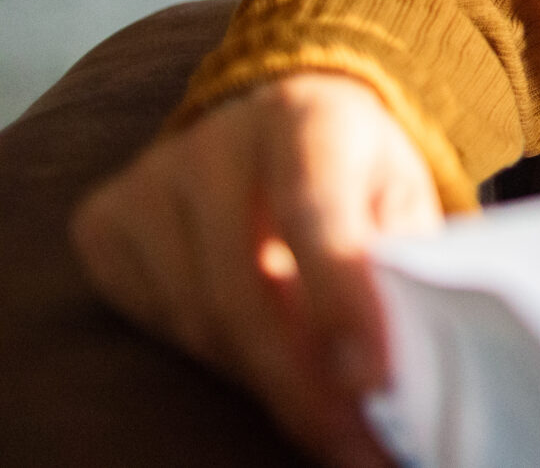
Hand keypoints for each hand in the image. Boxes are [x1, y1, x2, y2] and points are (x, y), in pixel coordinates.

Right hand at [71, 70, 441, 467]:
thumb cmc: (355, 168)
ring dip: (266, 383)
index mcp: (306, 116)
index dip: (341, 303)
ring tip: (326, 419)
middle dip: (304, 386)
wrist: (277, 115)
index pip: (316, 215)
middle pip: (245, 289)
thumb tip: (422, 361)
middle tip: (353, 446)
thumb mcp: (401, 192)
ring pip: (199, 321)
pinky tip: (262, 360)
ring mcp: (149, 180)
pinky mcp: (106, 222)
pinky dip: (216, 359)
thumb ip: (406, 261)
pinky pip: (156, 321)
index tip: (373, 383)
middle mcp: (215, 140)